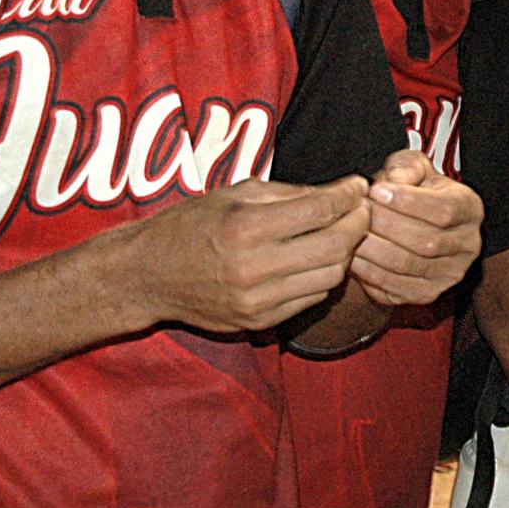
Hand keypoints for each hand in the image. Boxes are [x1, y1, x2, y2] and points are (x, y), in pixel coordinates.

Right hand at [125, 175, 371, 331]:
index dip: (349, 195)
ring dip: (346, 252)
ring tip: (343, 232)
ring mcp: (258, 301)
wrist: (147, 276)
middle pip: (335, 246)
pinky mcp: (260, 322)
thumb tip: (340, 192)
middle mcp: (254, 267)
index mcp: (246, 227)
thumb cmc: (191, 225)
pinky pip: (312, 297)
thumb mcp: (235, 194)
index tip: (358, 185)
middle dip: (358, 224)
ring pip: (331, 276)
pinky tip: (319, 258)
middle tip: (361, 209)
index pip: (320, 210)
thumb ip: (290, 194)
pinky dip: (325, 275)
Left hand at [347, 149, 483, 306]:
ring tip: (351, 229)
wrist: (412, 221)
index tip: (376, 190)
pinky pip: (393, 287)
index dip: (408, 201)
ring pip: (407, 266)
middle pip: (427, 242)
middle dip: (386, 225)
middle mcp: (468, 246)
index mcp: (470, 210)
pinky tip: (352, 253)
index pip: (445, 210)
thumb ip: (406, 167)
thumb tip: (395, 180)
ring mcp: (449, 275)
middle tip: (358, 211)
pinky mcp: (425, 294)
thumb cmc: (413, 189)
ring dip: (373, 248)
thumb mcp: (413, 167)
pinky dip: (368, 271)